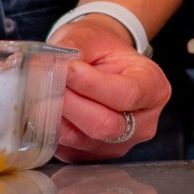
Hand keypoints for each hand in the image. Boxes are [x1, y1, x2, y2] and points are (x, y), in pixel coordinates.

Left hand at [48, 16, 171, 162]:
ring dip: (56, 117)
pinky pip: (69, 150)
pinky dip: (52, 130)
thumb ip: (72, 50)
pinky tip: (43, 109)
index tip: (66, 68)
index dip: (92, 84)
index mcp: (154, 87)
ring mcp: (121, 145)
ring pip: (83, 140)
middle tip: (45, 82)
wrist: (98, 63)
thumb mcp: (90, 37)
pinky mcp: (95, 156)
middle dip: (70, 104)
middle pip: (105, 125)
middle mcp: (143, 123)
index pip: (126, 94)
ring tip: (40, 92)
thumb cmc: (100, 49)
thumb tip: (49, 67)